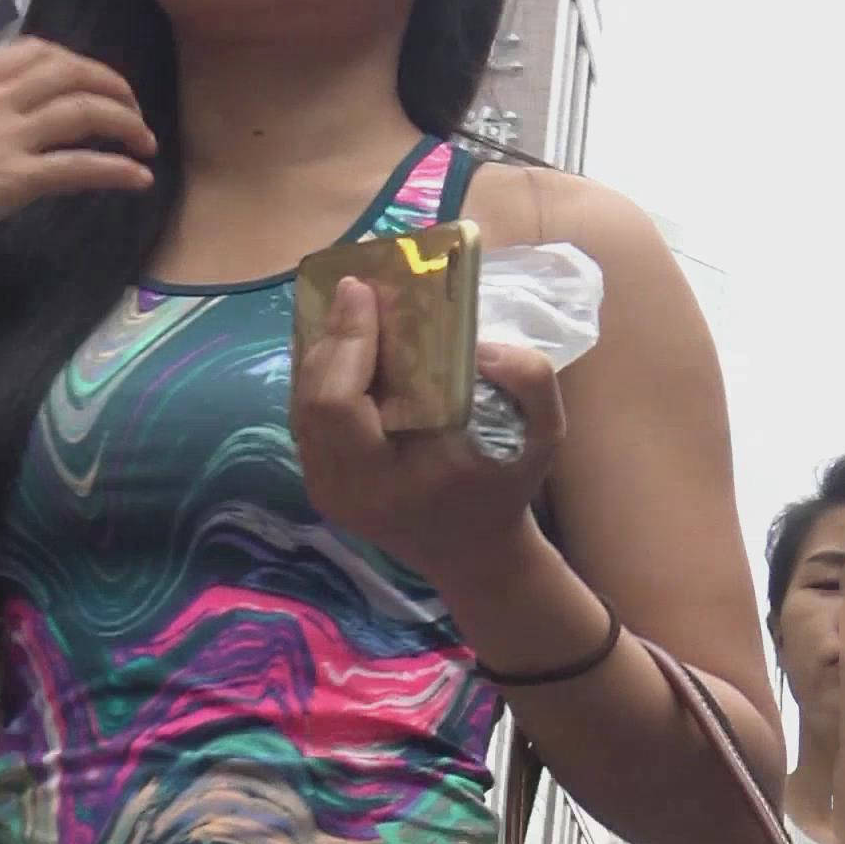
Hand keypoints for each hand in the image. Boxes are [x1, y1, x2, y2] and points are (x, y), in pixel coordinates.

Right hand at [0, 41, 157, 259]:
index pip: (33, 52)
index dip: (71, 60)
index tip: (87, 78)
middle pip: (70, 73)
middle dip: (111, 84)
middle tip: (132, 108)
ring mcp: (9, 139)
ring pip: (83, 112)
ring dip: (125, 123)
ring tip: (146, 142)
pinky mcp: (18, 180)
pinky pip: (78, 167)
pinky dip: (116, 170)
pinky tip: (139, 178)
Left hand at [292, 288, 565, 574]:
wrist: (477, 553)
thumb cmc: (506, 488)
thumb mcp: (543, 435)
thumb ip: (528, 380)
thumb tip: (477, 345)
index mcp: (387, 483)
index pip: (339, 404)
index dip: (346, 341)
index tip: (361, 290)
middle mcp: (343, 490)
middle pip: (310, 398)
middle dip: (331, 338)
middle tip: (355, 291)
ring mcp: (326, 490)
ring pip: (302, 406)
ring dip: (322, 353)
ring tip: (349, 311)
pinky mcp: (323, 483)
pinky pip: (307, 418)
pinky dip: (323, 376)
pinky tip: (344, 346)